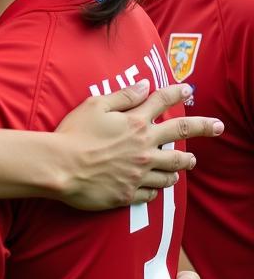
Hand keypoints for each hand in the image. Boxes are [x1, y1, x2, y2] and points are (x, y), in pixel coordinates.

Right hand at [55, 80, 223, 208]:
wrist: (59, 167)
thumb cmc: (73, 134)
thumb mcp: (95, 105)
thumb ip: (123, 96)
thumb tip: (144, 86)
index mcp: (135, 123)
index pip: (162, 102)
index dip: (176, 93)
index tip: (188, 90)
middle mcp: (144, 148)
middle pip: (180, 137)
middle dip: (203, 128)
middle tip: (218, 127)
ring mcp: (139, 172)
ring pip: (171, 170)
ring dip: (181, 165)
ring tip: (187, 164)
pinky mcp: (128, 192)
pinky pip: (152, 192)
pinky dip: (157, 187)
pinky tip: (157, 186)